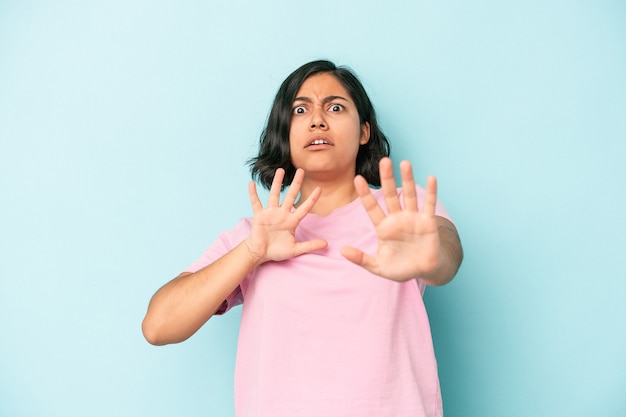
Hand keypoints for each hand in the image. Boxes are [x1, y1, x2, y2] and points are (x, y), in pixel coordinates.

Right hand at [246, 168, 327, 263]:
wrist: (260, 254)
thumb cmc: (277, 251)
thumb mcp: (295, 249)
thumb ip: (309, 245)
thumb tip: (326, 244)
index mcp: (292, 221)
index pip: (304, 207)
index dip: (312, 199)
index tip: (319, 188)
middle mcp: (282, 214)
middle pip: (291, 196)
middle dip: (296, 183)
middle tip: (301, 170)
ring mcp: (270, 213)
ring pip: (275, 194)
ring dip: (277, 183)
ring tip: (280, 170)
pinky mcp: (259, 215)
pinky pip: (256, 202)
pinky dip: (253, 193)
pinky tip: (251, 183)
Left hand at [341, 157, 440, 281]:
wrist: (424, 271)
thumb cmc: (401, 268)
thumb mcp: (378, 267)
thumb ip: (361, 259)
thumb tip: (342, 251)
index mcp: (383, 227)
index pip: (372, 207)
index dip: (365, 194)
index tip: (357, 179)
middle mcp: (397, 218)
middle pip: (391, 195)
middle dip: (387, 179)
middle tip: (384, 161)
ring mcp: (413, 218)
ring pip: (409, 195)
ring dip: (408, 179)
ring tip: (405, 162)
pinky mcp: (428, 222)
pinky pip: (429, 205)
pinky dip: (431, 192)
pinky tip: (431, 178)